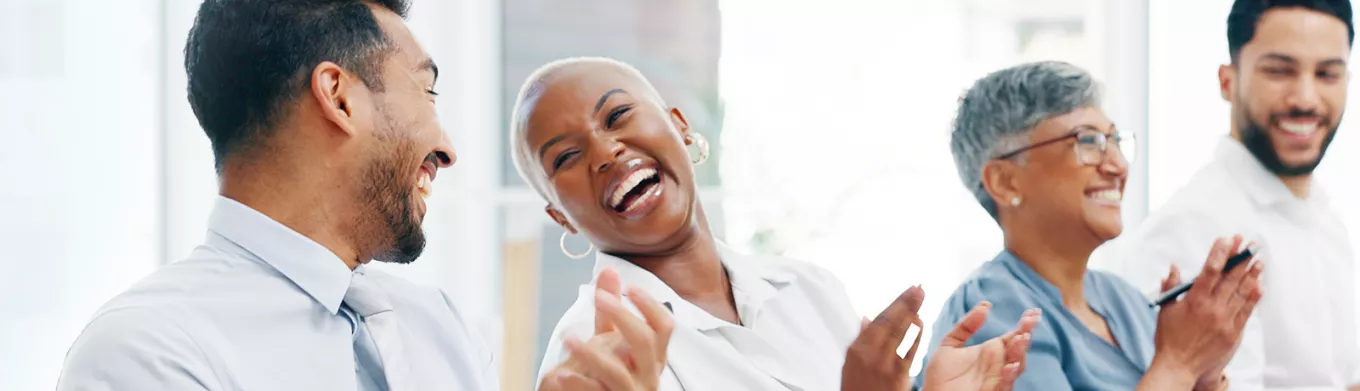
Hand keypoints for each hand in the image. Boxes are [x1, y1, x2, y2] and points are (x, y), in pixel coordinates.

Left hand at [540, 268, 674, 390]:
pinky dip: (578, 383)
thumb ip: (612, 311)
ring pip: (618, 372)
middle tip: (599, 298)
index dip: (650, 306)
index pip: (664, 327)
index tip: (630, 287)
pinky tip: (559, 374)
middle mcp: (649, 376)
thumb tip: (610, 271)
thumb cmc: (612, 376)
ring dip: (590, 353)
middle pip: (645, 341)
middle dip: (622, 315)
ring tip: (566, 338)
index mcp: (654, 357)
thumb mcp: (613, 343)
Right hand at [841, 285, 926, 390]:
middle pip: (889, 322)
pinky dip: (915, 337)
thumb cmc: (857, 388)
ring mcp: (883, 365)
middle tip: (919, 288)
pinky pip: (909, 352)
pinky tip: (921, 324)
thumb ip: (862, 340)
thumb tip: (867, 318)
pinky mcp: (897, 377)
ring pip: (899, 333)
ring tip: (921, 298)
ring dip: (911, 313)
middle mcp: (868, 354)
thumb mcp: (851, 364)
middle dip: (905, 303)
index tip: (908, 290)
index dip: (895, 304)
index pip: (878, 320)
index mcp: (856, 349)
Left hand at [921, 303, 1040, 390]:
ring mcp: (997, 378)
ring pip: (1016, 366)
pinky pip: (1005, 385)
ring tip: (1021, 337)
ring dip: (1020, 352)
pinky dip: (1009, 375)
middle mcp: (998, 364)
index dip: (1024, 324)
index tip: (1032, 311)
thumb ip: (966, 326)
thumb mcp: (950, 344)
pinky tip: (1010, 365)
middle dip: (1025, 335)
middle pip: (1018, 348)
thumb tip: (985, 305)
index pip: (1013, 335)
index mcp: (991, 351)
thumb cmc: (941, 376)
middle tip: (1029, 321)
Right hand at [1151, 236, 1262, 388]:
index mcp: (1194, 300)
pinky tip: (1259, 285)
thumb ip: (1171, 287)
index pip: (1210, 270)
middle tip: (1248, 244)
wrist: (1179, 366)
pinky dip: (1253, 296)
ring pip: (1242, 292)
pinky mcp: (1233, 332)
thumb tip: (1174, 268)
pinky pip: (1246, 310)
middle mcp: (1212, 308)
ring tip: (1258, 260)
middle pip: (1230, 278)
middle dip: (1240, 258)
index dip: (1219, 253)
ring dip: (1251, 274)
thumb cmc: (1168, 338)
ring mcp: (1225, 320)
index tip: (1226, 240)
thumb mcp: (1165, 310)